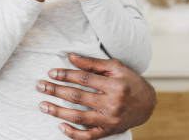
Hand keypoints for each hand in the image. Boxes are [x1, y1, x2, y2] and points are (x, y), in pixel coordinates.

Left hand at [36, 54, 156, 139]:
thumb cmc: (130, 81)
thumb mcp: (115, 67)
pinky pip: (88, 136)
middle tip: (40, 86)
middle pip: (78, 97)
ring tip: (43, 106)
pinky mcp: (108, 131)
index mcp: (114, 85)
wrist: (148, 104)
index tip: (51, 73)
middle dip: (56, 91)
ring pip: (79, 117)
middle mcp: (112, 104)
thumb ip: (92, 63)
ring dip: (58, 112)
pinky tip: (60, 126)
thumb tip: (70, 56)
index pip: (84, 79)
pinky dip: (73, 133)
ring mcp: (110, 120)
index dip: (66, 75)